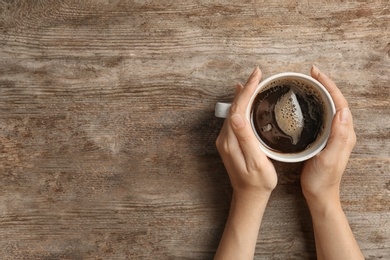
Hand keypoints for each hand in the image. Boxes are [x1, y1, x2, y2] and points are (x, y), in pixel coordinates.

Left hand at [216, 67, 276, 198]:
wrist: (249, 196)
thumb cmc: (258, 181)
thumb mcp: (256, 161)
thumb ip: (246, 138)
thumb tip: (237, 114)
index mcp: (231, 140)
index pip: (239, 107)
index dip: (248, 89)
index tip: (257, 74)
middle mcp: (225, 138)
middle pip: (235, 106)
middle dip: (246, 88)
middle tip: (258, 73)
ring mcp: (226, 140)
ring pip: (234, 110)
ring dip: (244, 95)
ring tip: (254, 82)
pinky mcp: (229, 142)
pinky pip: (235, 118)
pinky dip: (242, 105)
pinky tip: (246, 100)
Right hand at [301, 66, 356, 204]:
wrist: (319, 194)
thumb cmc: (323, 179)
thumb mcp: (330, 159)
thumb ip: (339, 137)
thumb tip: (343, 112)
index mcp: (344, 134)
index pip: (339, 102)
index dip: (328, 85)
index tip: (316, 74)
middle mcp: (341, 132)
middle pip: (335, 101)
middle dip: (324, 84)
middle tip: (311, 73)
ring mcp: (333, 135)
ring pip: (329, 107)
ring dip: (320, 92)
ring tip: (308, 83)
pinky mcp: (324, 138)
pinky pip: (322, 115)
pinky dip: (315, 104)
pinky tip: (306, 104)